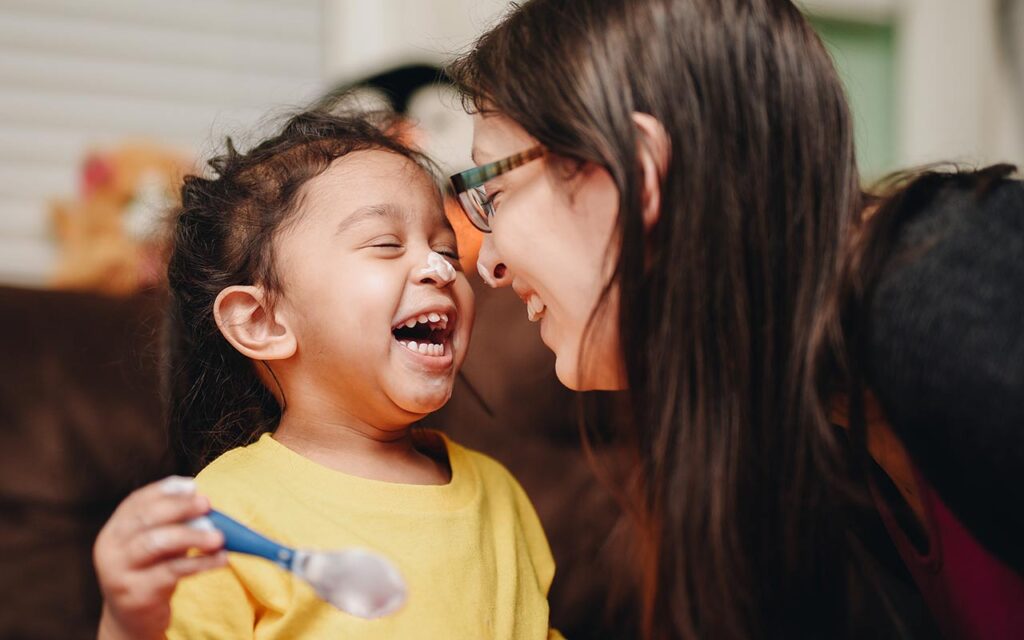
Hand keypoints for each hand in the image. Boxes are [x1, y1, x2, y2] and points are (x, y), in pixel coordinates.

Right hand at [94, 476, 226, 639]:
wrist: (132, 619)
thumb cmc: (151, 572)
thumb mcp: (159, 545)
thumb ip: (175, 524)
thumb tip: (205, 505)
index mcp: (115, 529)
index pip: (137, 502)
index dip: (165, 491)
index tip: (193, 486)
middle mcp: (110, 547)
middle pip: (146, 518)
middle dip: (180, 507)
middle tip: (207, 504)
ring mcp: (119, 571)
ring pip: (157, 543)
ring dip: (192, 536)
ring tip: (219, 537)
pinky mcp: (136, 593)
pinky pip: (173, 571)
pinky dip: (201, 562)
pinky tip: (221, 559)